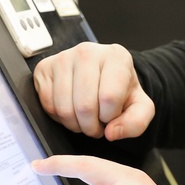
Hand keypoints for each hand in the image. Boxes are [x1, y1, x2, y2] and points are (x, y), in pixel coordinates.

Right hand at [33, 42, 154, 140]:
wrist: (101, 76)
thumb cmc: (120, 90)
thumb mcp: (139, 106)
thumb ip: (136, 122)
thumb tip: (112, 132)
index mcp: (116, 57)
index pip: (109, 98)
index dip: (109, 117)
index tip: (111, 116)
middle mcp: (88, 52)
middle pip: (84, 106)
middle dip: (91, 126)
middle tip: (96, 124)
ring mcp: (63, 58)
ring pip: (64, 108)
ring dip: (75, 124)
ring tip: (84, 119)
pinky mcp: (44, 68)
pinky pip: (47, 105)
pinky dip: (59, 117)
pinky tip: (70, 110)